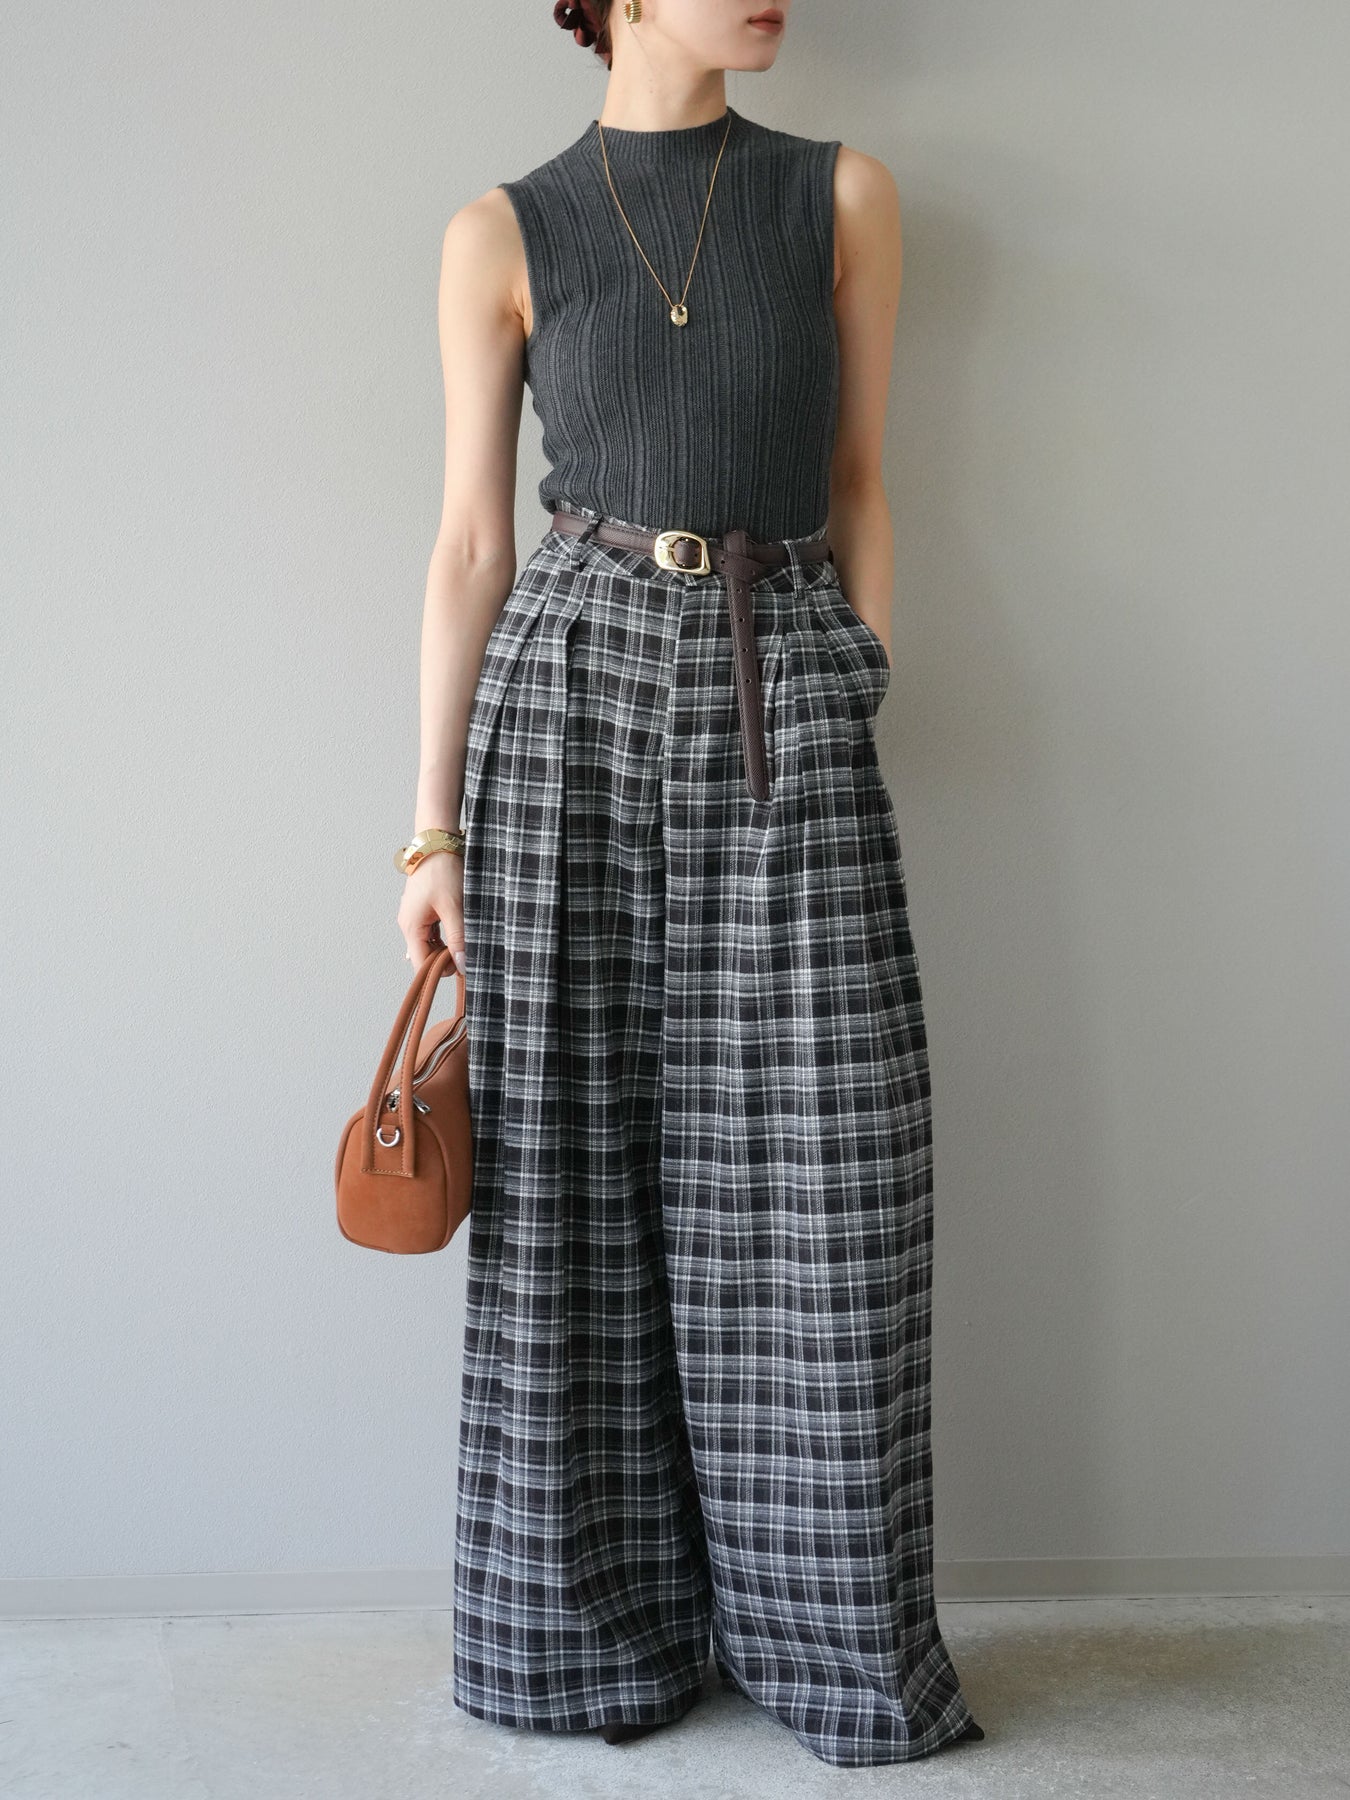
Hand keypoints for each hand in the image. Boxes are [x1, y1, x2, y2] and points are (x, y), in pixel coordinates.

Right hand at [397, 850, 465, 975]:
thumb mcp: (454, 908)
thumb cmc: (443, 872)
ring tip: (466, 937)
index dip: (441, 971)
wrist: (438, 842)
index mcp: (411, 927)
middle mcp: (408, 924)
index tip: (463, 965)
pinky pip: (432, 932)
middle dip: (446, 958)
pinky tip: (459, 929)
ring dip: (447, 946)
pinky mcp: (423, 910)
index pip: (421, 965)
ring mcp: (415, 917)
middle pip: (425, 956)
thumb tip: (462, 965)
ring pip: (430, 944)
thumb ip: (458, 938)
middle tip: (468, 949)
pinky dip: (445, 935)